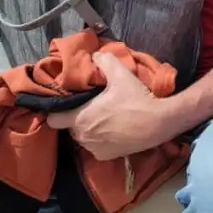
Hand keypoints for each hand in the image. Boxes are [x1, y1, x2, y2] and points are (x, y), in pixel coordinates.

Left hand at [46, 52, 173, 159]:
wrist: (159, 123)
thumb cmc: (137, 99)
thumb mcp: (121, 74)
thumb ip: (104, 61)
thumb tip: (94, 55)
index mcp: (80, 117)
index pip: (53, 119)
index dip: (58, 111)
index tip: (68, 104)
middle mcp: (83, 136)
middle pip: (70, 127)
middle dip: (78, 117)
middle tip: (93, 106)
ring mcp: (94, 149)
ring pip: (83, 137)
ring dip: (90, 129)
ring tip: (105, 117)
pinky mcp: (106, 157)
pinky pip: (96, 147)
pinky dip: (101, 140)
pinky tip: (114, 130)